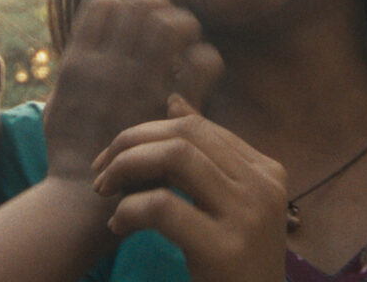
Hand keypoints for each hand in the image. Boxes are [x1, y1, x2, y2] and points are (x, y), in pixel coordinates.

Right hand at [43, 0, 221, 181]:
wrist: (82, 198)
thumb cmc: (70, 152)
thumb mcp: (57, 103)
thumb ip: (74, 69)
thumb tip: (92, 42)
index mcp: (79, 61)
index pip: (104, 5)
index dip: (122, 6)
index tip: (132, 22)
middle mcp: (109, 65)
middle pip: (142, 5)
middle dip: (158, 7)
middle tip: (164, 26)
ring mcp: (140, 83)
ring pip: (172, 24)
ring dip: (183, 25)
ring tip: (184, 42)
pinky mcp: (168, 106)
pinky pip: (199, 63)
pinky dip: (203, 59)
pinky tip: (198, 70)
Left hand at [92, 96, 287, 281]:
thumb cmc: (234, 264)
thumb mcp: (228, 204)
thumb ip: (205, 158)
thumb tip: (173, 102)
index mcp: (265, 171)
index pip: (198, 127)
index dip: (148, 132)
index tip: (115, 156)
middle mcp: (262, 187)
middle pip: (184, 134)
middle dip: (131, 143)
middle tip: (101, 171)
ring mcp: (248, 216)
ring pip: (175, 158)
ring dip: (127, 167)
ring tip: (105, 191)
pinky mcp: (225, 249)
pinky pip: (162, 207)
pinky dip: (129, 210)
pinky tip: (118, 225)